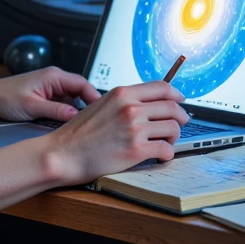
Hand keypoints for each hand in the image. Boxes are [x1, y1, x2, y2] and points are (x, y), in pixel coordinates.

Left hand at [0, 67, 101, 124]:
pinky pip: (65, 103)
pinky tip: (70, 123)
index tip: (103, 111)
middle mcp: (55, 79)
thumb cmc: (5, 97)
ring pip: (74, 98)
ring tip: (85, 125)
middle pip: (81, 91)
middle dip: (89, 105)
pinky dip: (68, 112)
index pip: (83, 84)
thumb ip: (56, 110)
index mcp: (53, 76)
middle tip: (97, 121)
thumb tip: (76, 116)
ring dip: (78, 110)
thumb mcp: (32, 106)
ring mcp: (51, 87)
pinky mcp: (47, 96)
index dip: (95, 97)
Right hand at [45, 81, 188, 184]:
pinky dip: (167, 154)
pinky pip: (166, 149)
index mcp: (122, 94)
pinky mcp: (136, 150)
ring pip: (173, 128)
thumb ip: (123, 102)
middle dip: (180, 118)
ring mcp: (134, 128)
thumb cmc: (78, 134)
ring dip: (173, 137)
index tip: (180, 101)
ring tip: (165, 142)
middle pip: (172, 107)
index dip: (176, 95)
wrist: (63, 154)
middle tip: (178, 125)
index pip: (162, 87)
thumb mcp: (100, 105)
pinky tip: (160, 156)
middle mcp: (131, 108)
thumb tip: (146, 104)